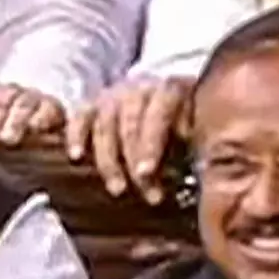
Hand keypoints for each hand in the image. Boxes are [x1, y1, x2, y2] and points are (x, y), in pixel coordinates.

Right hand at [64, 76, 193, 204]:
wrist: (160, 101)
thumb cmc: (182, 124)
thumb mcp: (196, 129)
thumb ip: (197, 144)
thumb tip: (204, 172)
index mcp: (169, 89)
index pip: (158, 113)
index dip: (151, 143)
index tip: (147, 172)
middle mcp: (138, 88)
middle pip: (130, 123)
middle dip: (133, 160)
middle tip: (141, 190)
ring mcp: (112, 95)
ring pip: (105, 125)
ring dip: (109, 161)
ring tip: (117, 190)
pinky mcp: (90, 104)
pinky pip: (80, 118)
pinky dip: (75, 136)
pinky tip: (76, 157)